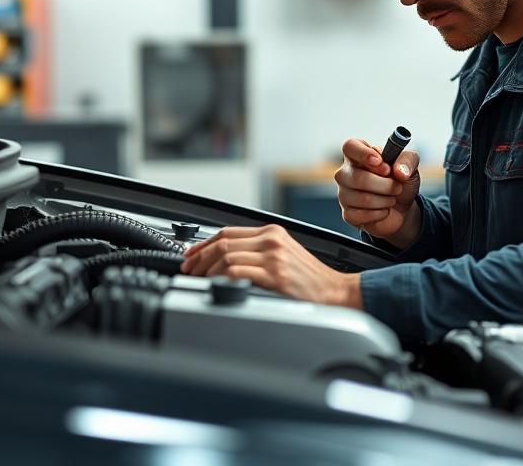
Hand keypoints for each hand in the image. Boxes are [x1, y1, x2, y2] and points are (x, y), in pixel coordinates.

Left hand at [179, 224, 360, 307]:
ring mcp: (273, 256)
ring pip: (226, 255)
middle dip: (199, 257)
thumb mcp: (283, 254)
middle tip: (188, 269)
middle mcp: (271, 240)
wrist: (335, 292)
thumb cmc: (310, 279)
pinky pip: (237, 271)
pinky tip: (214, 284)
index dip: (204, 243)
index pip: (228, 231)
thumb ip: (258, 251)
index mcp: (272, 232)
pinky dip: (219, 277)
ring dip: (206, 269)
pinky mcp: (274, 274)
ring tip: (197, 279)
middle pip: (223, 242)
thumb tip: (224, 259)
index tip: (190, 255)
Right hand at [335, 137, 421, 248]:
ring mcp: (344, 194)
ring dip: (386, 200)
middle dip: (386, 185)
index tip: (381, 163)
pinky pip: (362, 215)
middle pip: (358, 177)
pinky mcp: (347, 213)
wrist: (402, 208)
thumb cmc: (400, 182)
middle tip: (397, 186)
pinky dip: (380, 214)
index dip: (364, 154)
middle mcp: (346, 172)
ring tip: (391, 198)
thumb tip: (399, 171)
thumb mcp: (410, 166)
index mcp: (358, 154)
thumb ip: (408, 160)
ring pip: (363, 198)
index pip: (350, 146)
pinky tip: (383, 210)